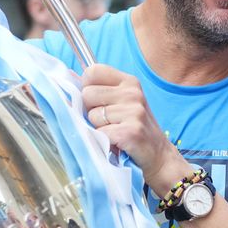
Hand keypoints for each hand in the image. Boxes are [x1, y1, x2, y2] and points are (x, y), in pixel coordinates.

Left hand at [82, 64, 188, 189]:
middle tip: (108, 121)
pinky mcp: (130, 132)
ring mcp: (133, 112)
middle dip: (91, 111)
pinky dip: (104, 141)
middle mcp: (132, 93)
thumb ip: (101, 92)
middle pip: (87, 94)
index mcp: (129, 82)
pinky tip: (118, 143)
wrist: (159, 156)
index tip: (97, 101)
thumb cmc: (134, 128)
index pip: (92, 71)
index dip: (87, 87)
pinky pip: (100, 133)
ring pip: (92, 116)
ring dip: (99, 128)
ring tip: (115, 132)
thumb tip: (68, 89)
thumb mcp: (123, 103)